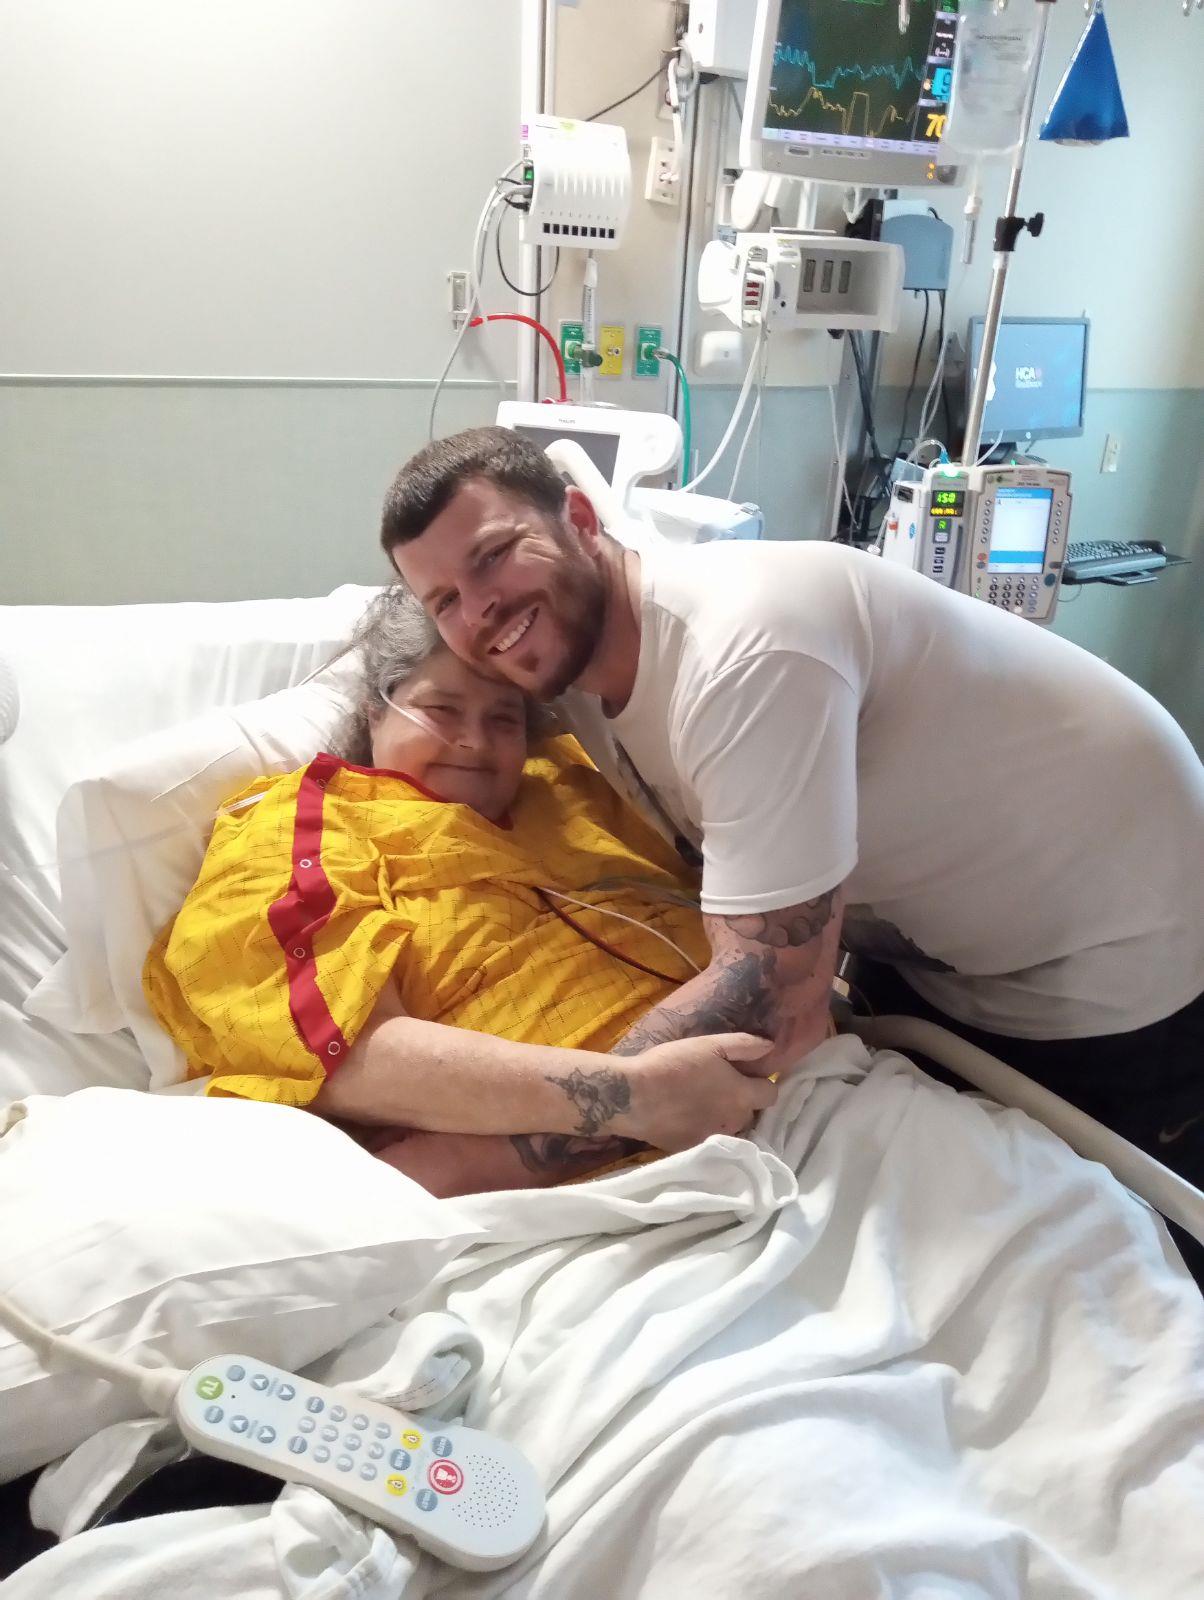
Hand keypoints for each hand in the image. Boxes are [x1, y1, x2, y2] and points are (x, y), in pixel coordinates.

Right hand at [616, 1033, 775, 1152]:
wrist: (633, 1096)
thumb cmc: (672, 1065)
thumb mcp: (709, 1045)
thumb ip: (744, 1045)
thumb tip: (771, 1047)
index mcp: (742, 1096)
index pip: (771, 1095)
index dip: (761, 1083)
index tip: (745, 1075)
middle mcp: (735, 1123)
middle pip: (752, 1113)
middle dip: (743, 1101)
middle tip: (720, 1086)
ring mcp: (716, 1139)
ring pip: (733, 1128)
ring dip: (726, 1117)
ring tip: (703, 1102)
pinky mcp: (696, 1150)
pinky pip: (711, 1138)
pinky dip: (706, 1129)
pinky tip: (688, 1116)